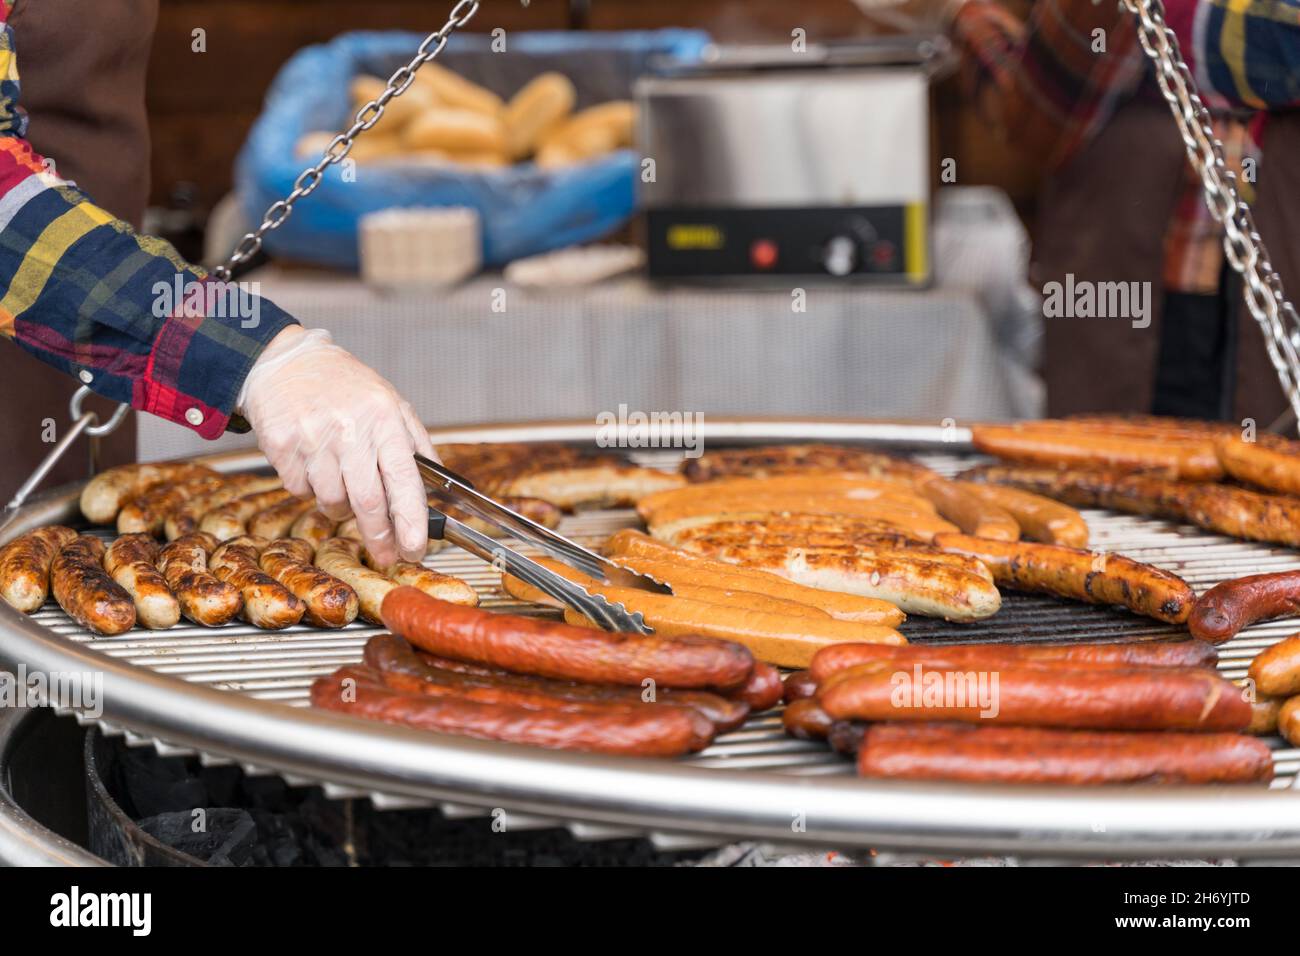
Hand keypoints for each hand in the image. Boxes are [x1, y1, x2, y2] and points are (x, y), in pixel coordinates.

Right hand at [239, 326, 434, 566]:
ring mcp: (314, 439)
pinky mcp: (282, 446)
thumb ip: (416, 444)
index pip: (404, 479)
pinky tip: (314, 463)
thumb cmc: (345, 386)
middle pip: (368, 502)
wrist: (286, 362)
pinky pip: (301, 490)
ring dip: (341, 507)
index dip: (411, 520)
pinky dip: (311, 489)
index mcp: (384, 419)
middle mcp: (350, 430)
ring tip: (342, 483)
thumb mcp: (391, 403)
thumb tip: (441, 484)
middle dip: (380, 536)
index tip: (416, 548)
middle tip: (387, 553)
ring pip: (332, 501)